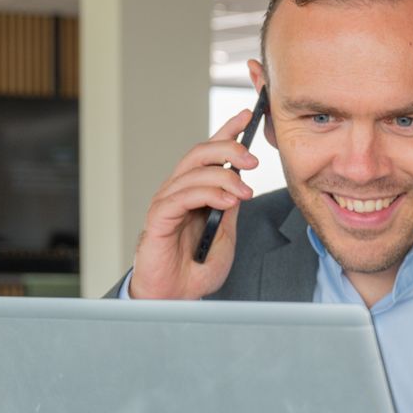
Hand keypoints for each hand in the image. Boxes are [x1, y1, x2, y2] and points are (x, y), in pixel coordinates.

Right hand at [128, 110, 260, 299]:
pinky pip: (181, 196)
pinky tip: (227, 203)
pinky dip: (207, 194)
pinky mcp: (158, 218)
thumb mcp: (225, 234)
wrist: (176, 297)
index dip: (227, 131)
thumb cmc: (196, 268)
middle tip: (253, 160)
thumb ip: (230, 207)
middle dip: (229, 149)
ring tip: (244, 193)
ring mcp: (167, 203)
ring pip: (193, 172)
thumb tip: (242, 182)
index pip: (210, 153)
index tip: (249, 115)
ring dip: (224, 177)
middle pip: (200, 153)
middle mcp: (179, 191)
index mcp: (195, 191)